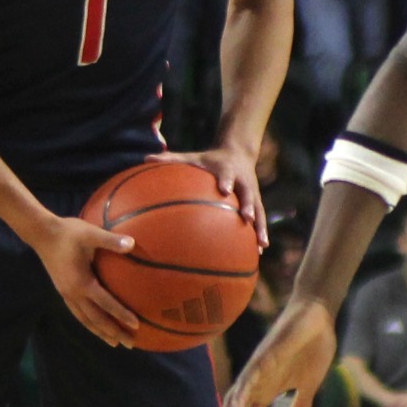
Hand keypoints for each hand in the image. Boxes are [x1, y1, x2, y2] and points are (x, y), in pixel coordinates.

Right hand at [23, 216, 138, 346]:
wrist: (42, 234)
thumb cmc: (68, 233)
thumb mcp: (90, 234)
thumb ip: (111, 240)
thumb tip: (133, 244)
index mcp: (82, 283)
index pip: (106, 304)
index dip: (121, 315)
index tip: (137, 325)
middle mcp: (74, 294)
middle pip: (96, 320)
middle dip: (113, 332)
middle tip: (130, 343)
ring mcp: (66, 294)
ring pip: (85, 320)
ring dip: (100, 332)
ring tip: (114, 342)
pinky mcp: (63, 291)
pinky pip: (78, 313)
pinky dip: (89, 323)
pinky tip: (95, 326)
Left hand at [146, 145, 266, 247]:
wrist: (238, 153)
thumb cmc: (209, 159)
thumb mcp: (191, 157)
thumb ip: (170, 159)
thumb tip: (145, 158)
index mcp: (226, 169)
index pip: (227, 174)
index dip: (226, 181)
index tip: (224, 190)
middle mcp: (243, 182)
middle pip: (249, 194)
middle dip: (249, 206)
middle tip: (247, 218)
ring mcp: (252, 193)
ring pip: (259, 210)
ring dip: (260, 227)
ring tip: (261, 245)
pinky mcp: (257, 202)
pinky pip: (260, 220)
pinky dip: (260, 234)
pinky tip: (259, 253)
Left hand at [211, 298, 337, 406]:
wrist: (317, 315)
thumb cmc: (311, 347)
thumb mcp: (309, 385)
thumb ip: (300, 406)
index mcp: (265, 390)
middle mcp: (256, 381)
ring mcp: (260, 367)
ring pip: (237, 397)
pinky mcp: (268, 353)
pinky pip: (253, 375)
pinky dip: (244, 392)